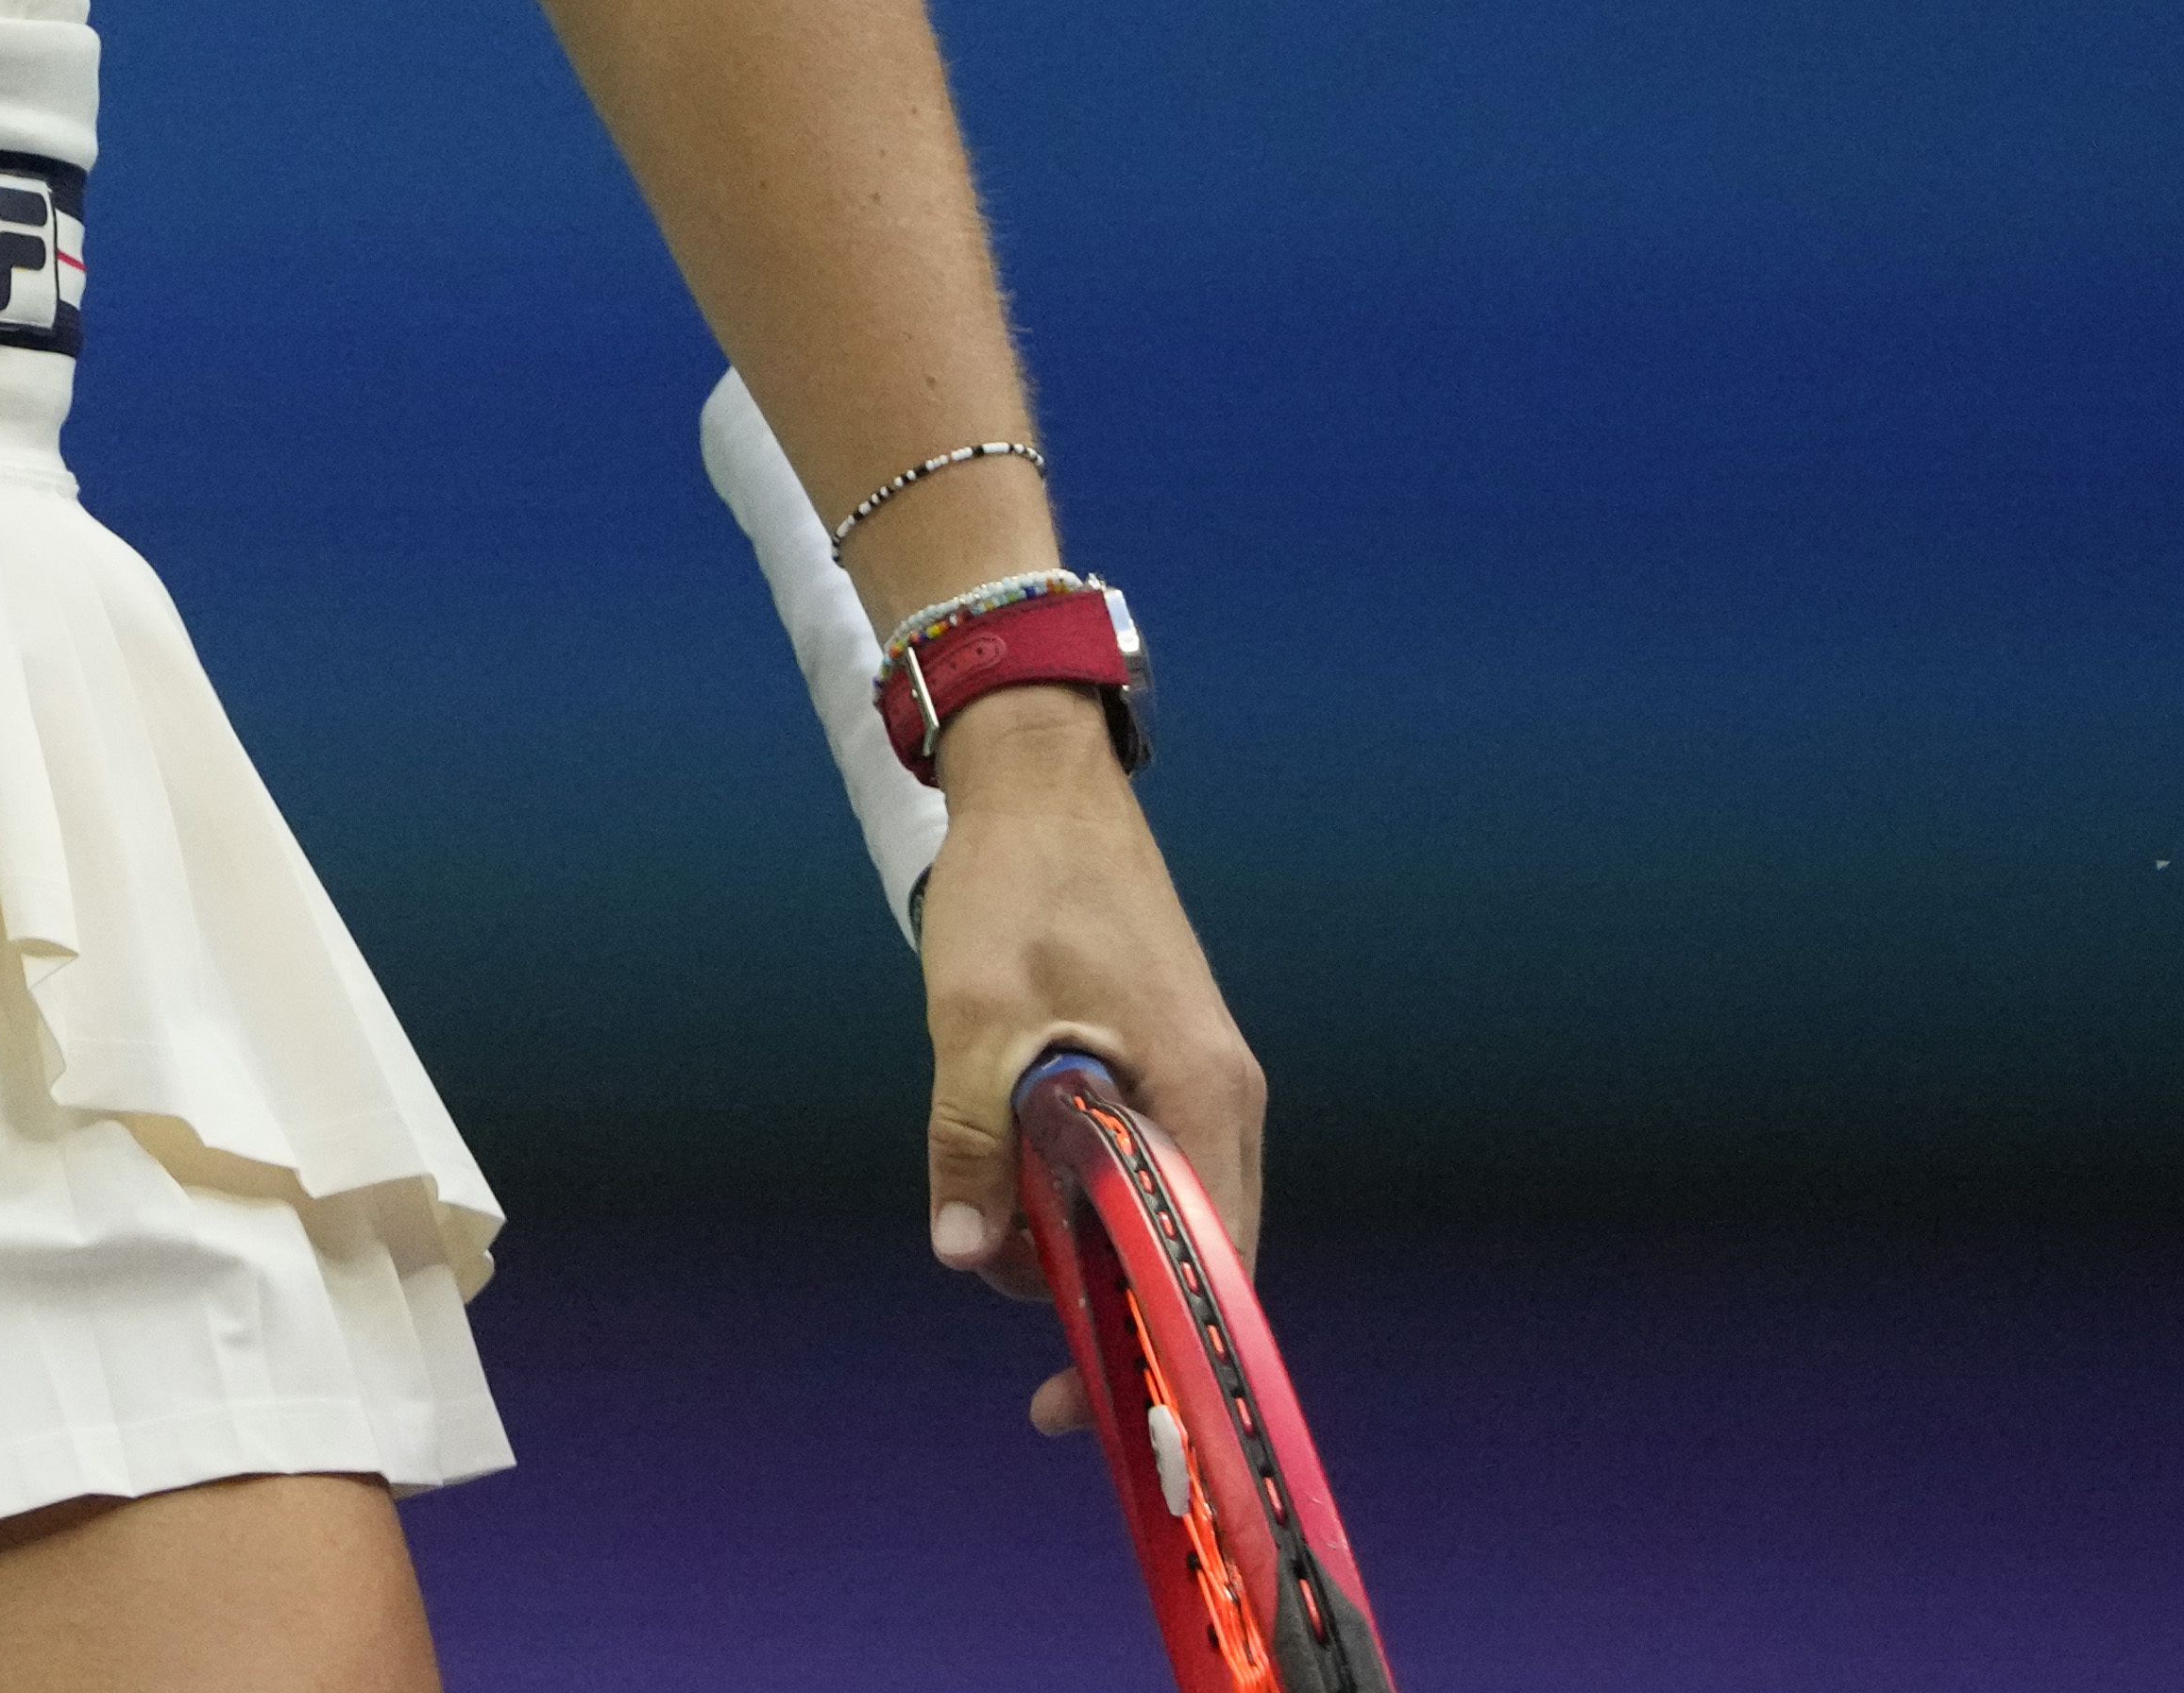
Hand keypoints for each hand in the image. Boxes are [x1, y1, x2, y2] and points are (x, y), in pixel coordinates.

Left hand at [909, 690, 1264, 1435]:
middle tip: (1015, 1318)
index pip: (1213, 1267)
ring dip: (1078, 1242)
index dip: (1156, 1347)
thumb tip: (962, 1251)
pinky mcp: (1164, 1064)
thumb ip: (972, 1140)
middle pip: (1188, 1253)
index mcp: (1203, 1095)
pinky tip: (1014, 1186)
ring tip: (993, 1223)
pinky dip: (1081, 1195)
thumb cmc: (1022, 886)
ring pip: (1155, 1211)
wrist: (1040, 782)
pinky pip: (1139, 1166)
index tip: (1081, 1401)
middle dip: (1104, 1302)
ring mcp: (1198, 1082)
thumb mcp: (974, 1020)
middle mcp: (1221, 1100)